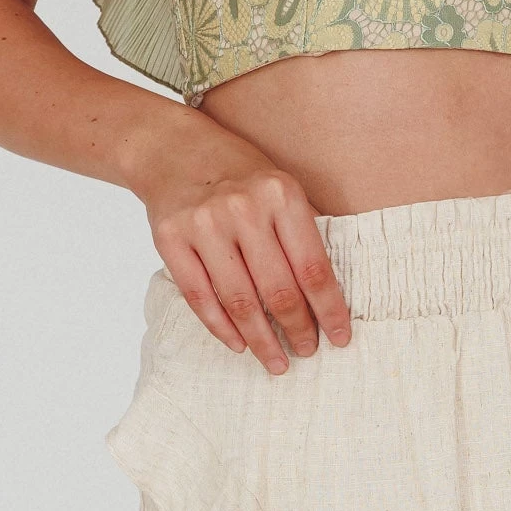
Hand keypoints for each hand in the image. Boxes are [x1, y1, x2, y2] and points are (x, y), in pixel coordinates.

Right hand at [141, 128, 351, 375]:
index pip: (313, 267)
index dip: (329, 309)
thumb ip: (304, 230)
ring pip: (239, 301)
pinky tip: (238, 344)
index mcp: (281, 194)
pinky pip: (199, 297)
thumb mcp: (281, 186)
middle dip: (297, 330)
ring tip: (277, 361)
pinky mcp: (170, 239)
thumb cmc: (238, 174)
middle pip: (278, 290)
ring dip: (261, 340)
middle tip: (307, 352)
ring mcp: (203, 225)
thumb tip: (334, 291)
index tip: (340, 337)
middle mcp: (243, 208)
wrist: (173, 149)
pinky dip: (221, 328)